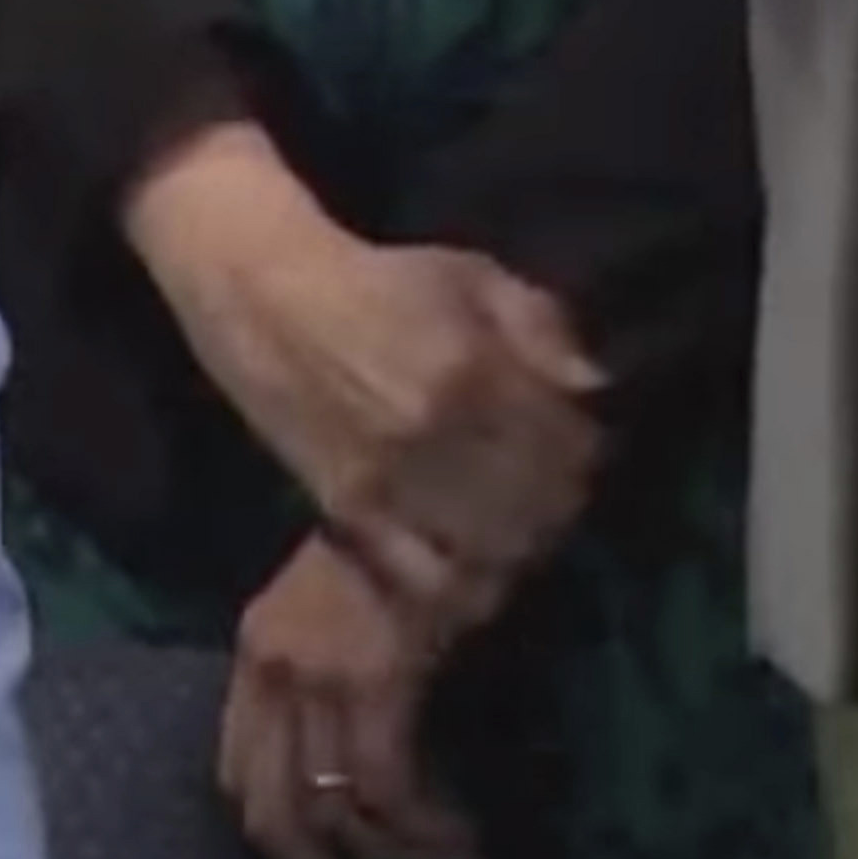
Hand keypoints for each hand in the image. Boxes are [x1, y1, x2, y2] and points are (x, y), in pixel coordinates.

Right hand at [130, 135, 601, 596]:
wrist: (264, 300)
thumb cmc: (376, 280)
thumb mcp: (470, 276)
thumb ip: (541, 325)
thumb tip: (593, 385)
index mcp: (471, 370)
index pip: (568, 443)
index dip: (589, 448)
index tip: (580, 439)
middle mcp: (434, 435)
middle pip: (539, 504)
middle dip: (562, 500)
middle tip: (556, 486)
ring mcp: (389, 482)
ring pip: (492, 548)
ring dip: (523, 545)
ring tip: (521, 525)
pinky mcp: (351, 513)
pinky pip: (424, 576)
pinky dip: (463, 582)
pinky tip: (475, 565)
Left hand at [218, 537, 485, 858]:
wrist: (440, 479)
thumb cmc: (414, 545)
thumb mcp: (353, 621)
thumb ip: (338, 684)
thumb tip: (360, 761)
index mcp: (258, 654)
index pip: (239, 770)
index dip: (277, 836)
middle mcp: (270, 671)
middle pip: (269, 815)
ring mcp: (314, 675)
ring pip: (332, 812)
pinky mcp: (369, 679)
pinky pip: (384, 786)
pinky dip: (421, 828)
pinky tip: (461, 838)